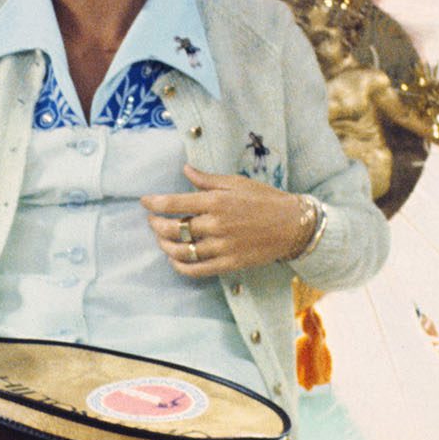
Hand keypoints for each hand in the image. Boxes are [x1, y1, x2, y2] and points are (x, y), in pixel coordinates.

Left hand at [140, 165, 309, 277]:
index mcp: (216, 201)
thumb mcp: (237, 183)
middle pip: (173, 228)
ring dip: (165, 245)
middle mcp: (216, 224)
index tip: (144, 202)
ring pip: (182, 250)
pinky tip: (175, 259)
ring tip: (161, 239)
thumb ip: (207, 179)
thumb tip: (185, 169)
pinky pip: (197, 269)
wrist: (294, 226)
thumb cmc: (266, 199)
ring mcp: (222, 246)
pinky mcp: (229, 264)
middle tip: (152, 222)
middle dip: (156, 225)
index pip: (174, 203)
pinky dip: (181, 266)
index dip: (154, 203)